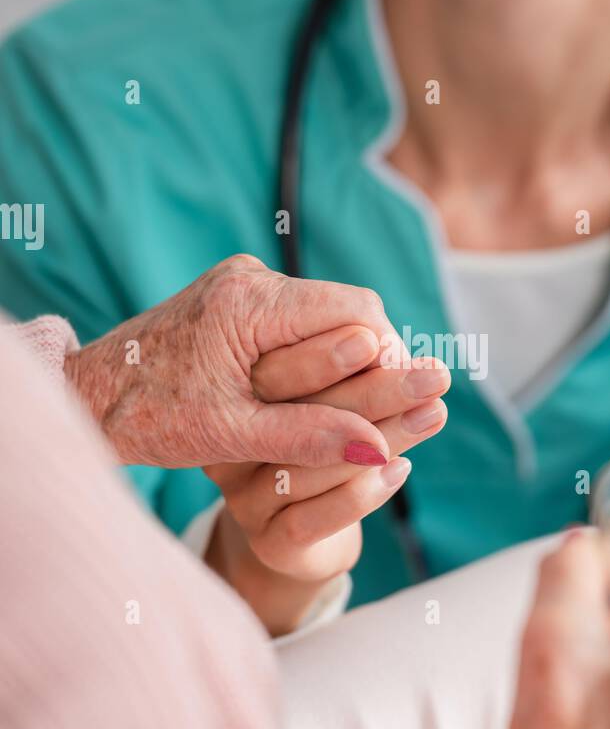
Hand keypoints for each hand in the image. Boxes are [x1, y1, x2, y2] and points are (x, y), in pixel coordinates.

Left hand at [64, 255, 401, 469]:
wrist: (86, 398)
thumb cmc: (149, 418)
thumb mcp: (233, 436)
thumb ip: (310, 438)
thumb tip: (381, 451)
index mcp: (250, 300)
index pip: (357, 312)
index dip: (391, 359)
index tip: (404, 408)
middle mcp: (251, 277)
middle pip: (349, 311)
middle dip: (374, 364)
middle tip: (387, 418)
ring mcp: (244, 284)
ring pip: (329, 317)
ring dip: (348, 365)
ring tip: (355, 416)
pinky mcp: (238, 300)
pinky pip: (302, 323)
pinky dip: (318, 360)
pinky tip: (318, 401)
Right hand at [204, 351, 450, 633]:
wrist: (301, 534)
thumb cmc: (322, 448)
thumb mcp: (330, 402)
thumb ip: (347, 374)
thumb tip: (395, 343)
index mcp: (234, 398)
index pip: (278, 368)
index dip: (335, 353)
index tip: (390, 341)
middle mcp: (230, 447)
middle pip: (300, 413)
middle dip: (375, 389)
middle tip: (433, 373)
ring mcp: (244, 499)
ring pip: (312, 465)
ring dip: (384, 436)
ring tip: (434, 412)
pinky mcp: (268, 543)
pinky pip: (312, 519)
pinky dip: (362, 494)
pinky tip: (400, 469)